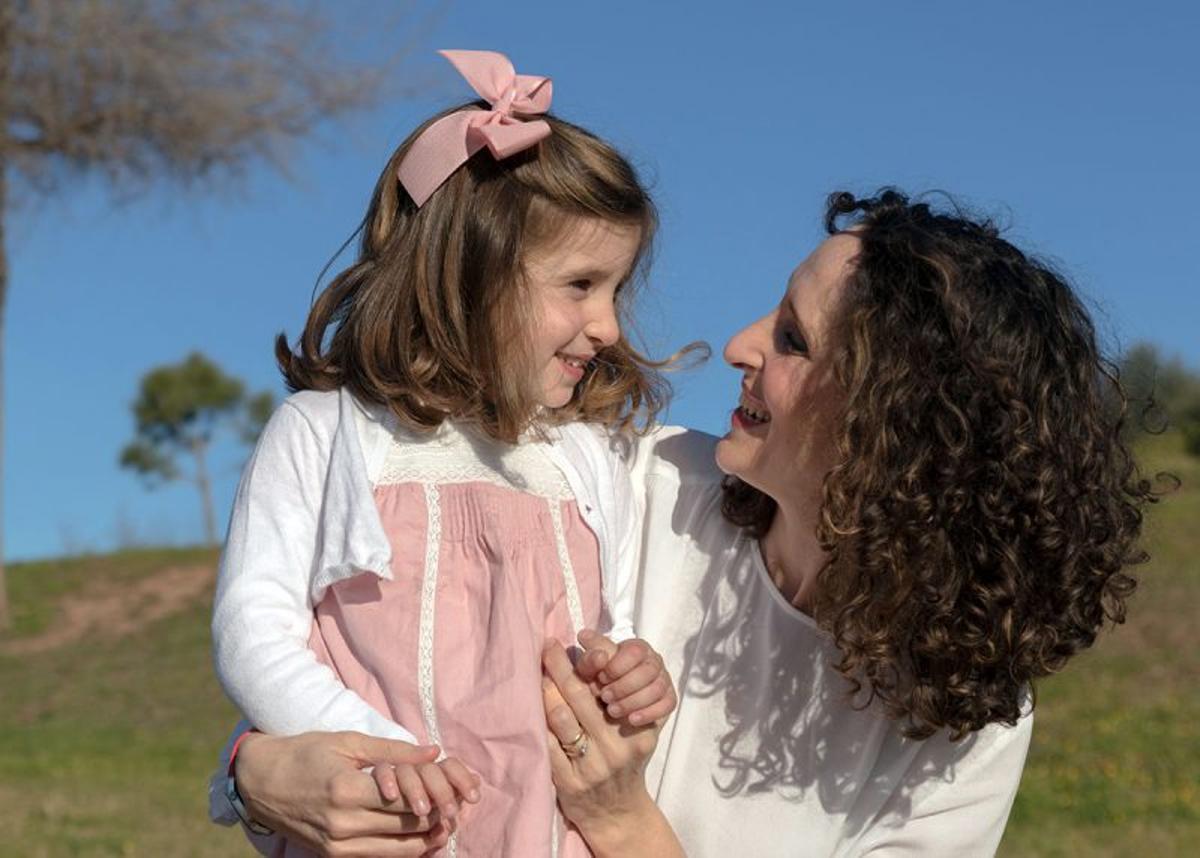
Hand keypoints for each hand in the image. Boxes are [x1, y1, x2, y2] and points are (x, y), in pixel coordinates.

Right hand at [235, 731, 465, 856]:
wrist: (259, 782)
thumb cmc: (305, 753)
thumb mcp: (348, 743)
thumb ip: (393, 751)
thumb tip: (433, 752)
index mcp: (347, 790)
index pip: (405, 801)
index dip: (436, 796)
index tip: (457, 789)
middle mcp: (342, 823)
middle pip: (405, 827)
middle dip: (437, 818)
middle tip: (460, 808)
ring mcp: (336, 845)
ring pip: (396, 850)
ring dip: (425, 840)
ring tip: (447, 825)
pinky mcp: (332, 856)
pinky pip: (377, 857)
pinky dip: (401, 849)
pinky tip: (420, 838)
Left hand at [541, 637, 660, 841]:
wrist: (619, 813)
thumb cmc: (625, 761)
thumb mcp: (635, 732)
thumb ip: (620, 699)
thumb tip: (595, 653)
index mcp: (634, 729)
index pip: (606, 686)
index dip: (584, 662)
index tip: (565, 645)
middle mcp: (615, 745)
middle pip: (579, 695)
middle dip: (559, 666)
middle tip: (546, 648)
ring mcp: (591, 765)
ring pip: (561, 717)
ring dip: (545, 692)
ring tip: (538, 676)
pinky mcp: (569, 782)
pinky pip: (547, 745)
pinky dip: (537, 724)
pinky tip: (530, 709)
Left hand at [578, 630, 676, 725]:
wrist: (611, 711)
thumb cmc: (600, 685)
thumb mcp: (589, 671)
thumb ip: (589, 657)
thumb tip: (584, 635)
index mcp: (636, 648)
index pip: (634, 652)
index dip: (617, 666)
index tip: (601, 678)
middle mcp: (653, 661)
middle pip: (648, 671)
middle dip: (623, 687)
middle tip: (604, 697)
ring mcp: (664, 680)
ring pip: (657, 688)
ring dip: (632, 701)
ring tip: (613, 711)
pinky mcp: (669, 699)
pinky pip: (667, 705)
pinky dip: (648, 713)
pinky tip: (631, 719)